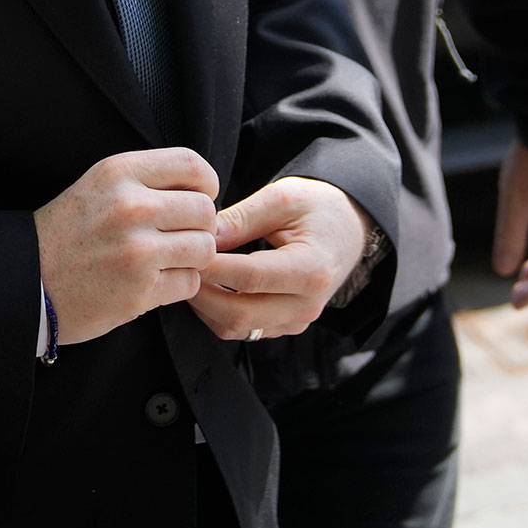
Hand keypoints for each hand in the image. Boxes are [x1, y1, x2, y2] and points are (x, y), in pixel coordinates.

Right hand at [35, 147, 220, 345]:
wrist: (27, 281)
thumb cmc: (68, 233)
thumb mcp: (99, 186)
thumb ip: (146, 180)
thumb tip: (203, 190)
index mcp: (119, 173)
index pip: (192, 165)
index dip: (205, 184)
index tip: (197, 198)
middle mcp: (130, 207)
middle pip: (205, 210)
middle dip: (199, 226)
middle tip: (179, 236)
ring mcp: (136, 251)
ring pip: (204, 248)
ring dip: (192, 258)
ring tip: (166, 260)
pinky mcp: (140, 291)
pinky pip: (189, 283)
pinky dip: (178, 285)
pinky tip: (153, 282)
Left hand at [188, 177, 371, 341]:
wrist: (348, 228)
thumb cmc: (317, 207)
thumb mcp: (281, 198)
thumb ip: (241, 218)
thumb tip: (203, 236)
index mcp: (311, 270)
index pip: (249, 278)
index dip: (211, 268)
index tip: (184, 251)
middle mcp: (307, 304)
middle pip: (238, 313)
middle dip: (200, 292)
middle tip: (178, 265)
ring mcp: (297, 321)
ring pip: (236, 328)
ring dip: (205, 306)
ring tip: (189, 274)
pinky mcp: (286, 326)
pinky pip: (243, 330)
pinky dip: (217, 313)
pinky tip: (207, 286)